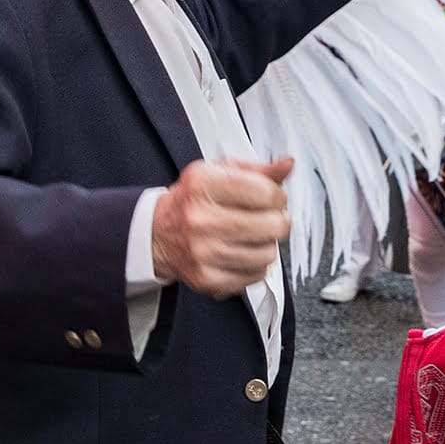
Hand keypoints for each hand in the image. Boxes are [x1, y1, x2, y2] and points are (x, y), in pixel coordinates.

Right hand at [150, 157, 294, 297]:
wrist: (158, 234)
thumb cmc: (193, 201)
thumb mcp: (219, 173)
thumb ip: (257, 170)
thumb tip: (287, 165)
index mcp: (203, 185)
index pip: (265, 192)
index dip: (277, 195)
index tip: (272, 197)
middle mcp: (200, 219)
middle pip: (272, 225)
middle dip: (278, 220)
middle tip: (268, 217)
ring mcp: (203, 252)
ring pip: (268, 253)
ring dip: (267, 244)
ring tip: (252, 236)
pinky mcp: (207, 278)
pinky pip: (256, 275)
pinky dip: (256, 264)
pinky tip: (241, 252)